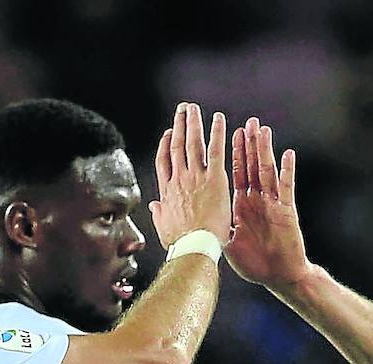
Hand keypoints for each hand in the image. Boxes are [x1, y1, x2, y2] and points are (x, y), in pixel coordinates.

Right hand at [149, 102, 230, 247]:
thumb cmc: (182, 243)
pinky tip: (218, 118)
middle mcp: (179, 179)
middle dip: (179, 125)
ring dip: (193, 123)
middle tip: (182, 110)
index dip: (166, 144)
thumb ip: (159, 213)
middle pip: (177, 146)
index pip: (164, 161)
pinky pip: (216, 150)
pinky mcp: (214, 179)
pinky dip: (217, 132)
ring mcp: (196, 177)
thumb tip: (154, 206)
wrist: (195, 246)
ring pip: (193, 143)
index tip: (170, 133)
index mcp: (168, 190)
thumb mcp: (164, 227)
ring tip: (194, 109)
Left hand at [225, 117, 311, 291]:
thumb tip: (198, 221)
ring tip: (262, 130)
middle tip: (246, 123)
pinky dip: (287, 171)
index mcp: (242, 206)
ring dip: (265, 150)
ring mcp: (272, 204)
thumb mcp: (230, 243)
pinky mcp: (286, 212)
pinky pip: (286, 188)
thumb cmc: (256, 263)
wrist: (279, 276)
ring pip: (268, 171)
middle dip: (248, 144)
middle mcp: (257, 201)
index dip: (232, 155)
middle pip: (251, 166)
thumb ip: (217, 227)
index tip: (227, 135)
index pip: (235, 174)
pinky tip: (288, 154)